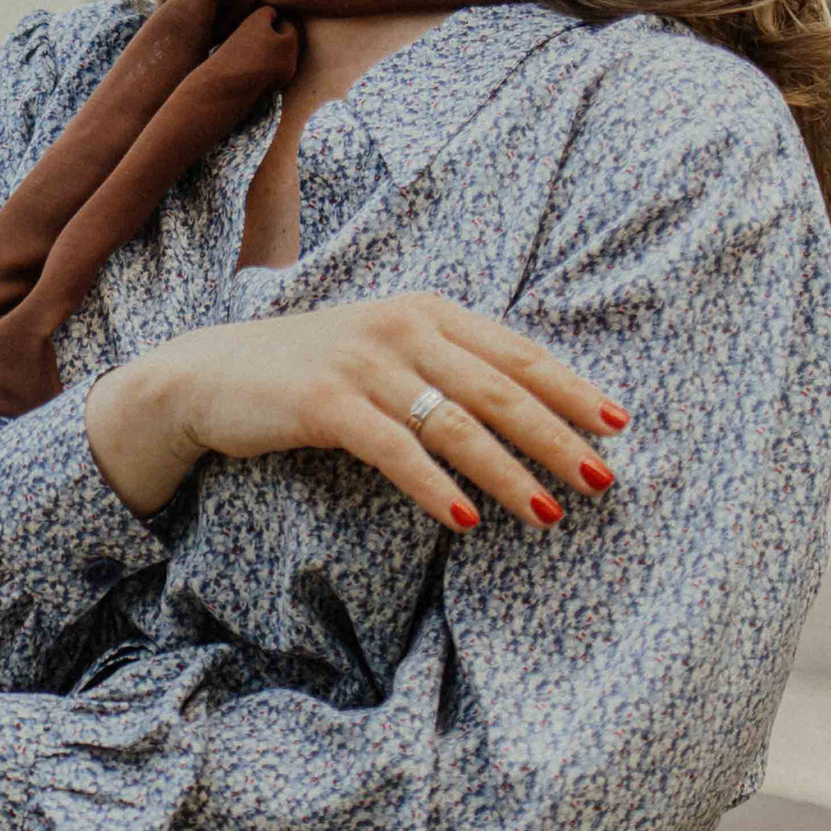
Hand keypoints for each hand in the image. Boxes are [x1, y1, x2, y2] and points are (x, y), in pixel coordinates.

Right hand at [86, 294, 626, 531]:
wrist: (212, 374)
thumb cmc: (312, 371)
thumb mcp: (386, 352)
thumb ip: (448, 367)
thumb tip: (529, 412)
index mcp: (428, 310)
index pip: (517, 352)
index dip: (572, 389)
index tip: (618, 426)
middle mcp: (403, 327)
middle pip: (500, 389)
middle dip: (556, 438)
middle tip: (601, 479)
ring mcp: (363, 363)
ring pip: (456, 423)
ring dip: (507, 473)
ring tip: (545, 513)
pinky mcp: (326, 404)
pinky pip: (396, 451)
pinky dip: (436, 488)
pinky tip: (466, 520)